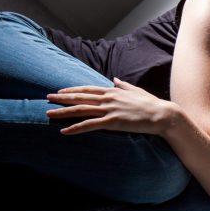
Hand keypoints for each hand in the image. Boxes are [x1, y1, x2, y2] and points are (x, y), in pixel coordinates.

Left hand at [46, 78, 178, 134]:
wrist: (162, 114)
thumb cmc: (151, 104)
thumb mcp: (135, 91)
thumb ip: (123, 85)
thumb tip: (115, 79)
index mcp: (113, 91)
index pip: (88, 89)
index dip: (72, 90)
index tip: (60, 91)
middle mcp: (108, 98)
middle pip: (80, 98)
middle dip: (62, 98)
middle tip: (47, 98)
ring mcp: (109, 110)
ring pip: (81, 110)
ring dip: (63, 112)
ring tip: (49, 113)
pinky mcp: (112, 122)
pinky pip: (89, 125)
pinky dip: (75, 128)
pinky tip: (64, 131)